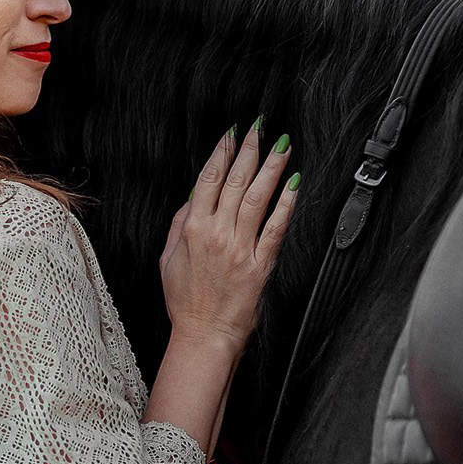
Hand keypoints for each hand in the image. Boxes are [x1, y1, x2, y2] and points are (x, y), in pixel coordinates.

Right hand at [158, 122, 298, 354]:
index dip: (222, 153)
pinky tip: (293, 185)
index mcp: (192, 230)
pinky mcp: (260, 264)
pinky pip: (275, 227)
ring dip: (271, 168)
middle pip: (235, 181)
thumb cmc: (186, 302)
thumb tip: (191, 200)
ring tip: (282, 146)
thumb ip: (178, 225)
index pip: (208, 180)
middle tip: (260, 128)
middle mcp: (216, 234)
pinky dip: (285, 204)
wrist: (203, 335)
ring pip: (257, 198)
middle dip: (249, 150)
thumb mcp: (168, 260)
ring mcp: (240, 248)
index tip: (233, 134)